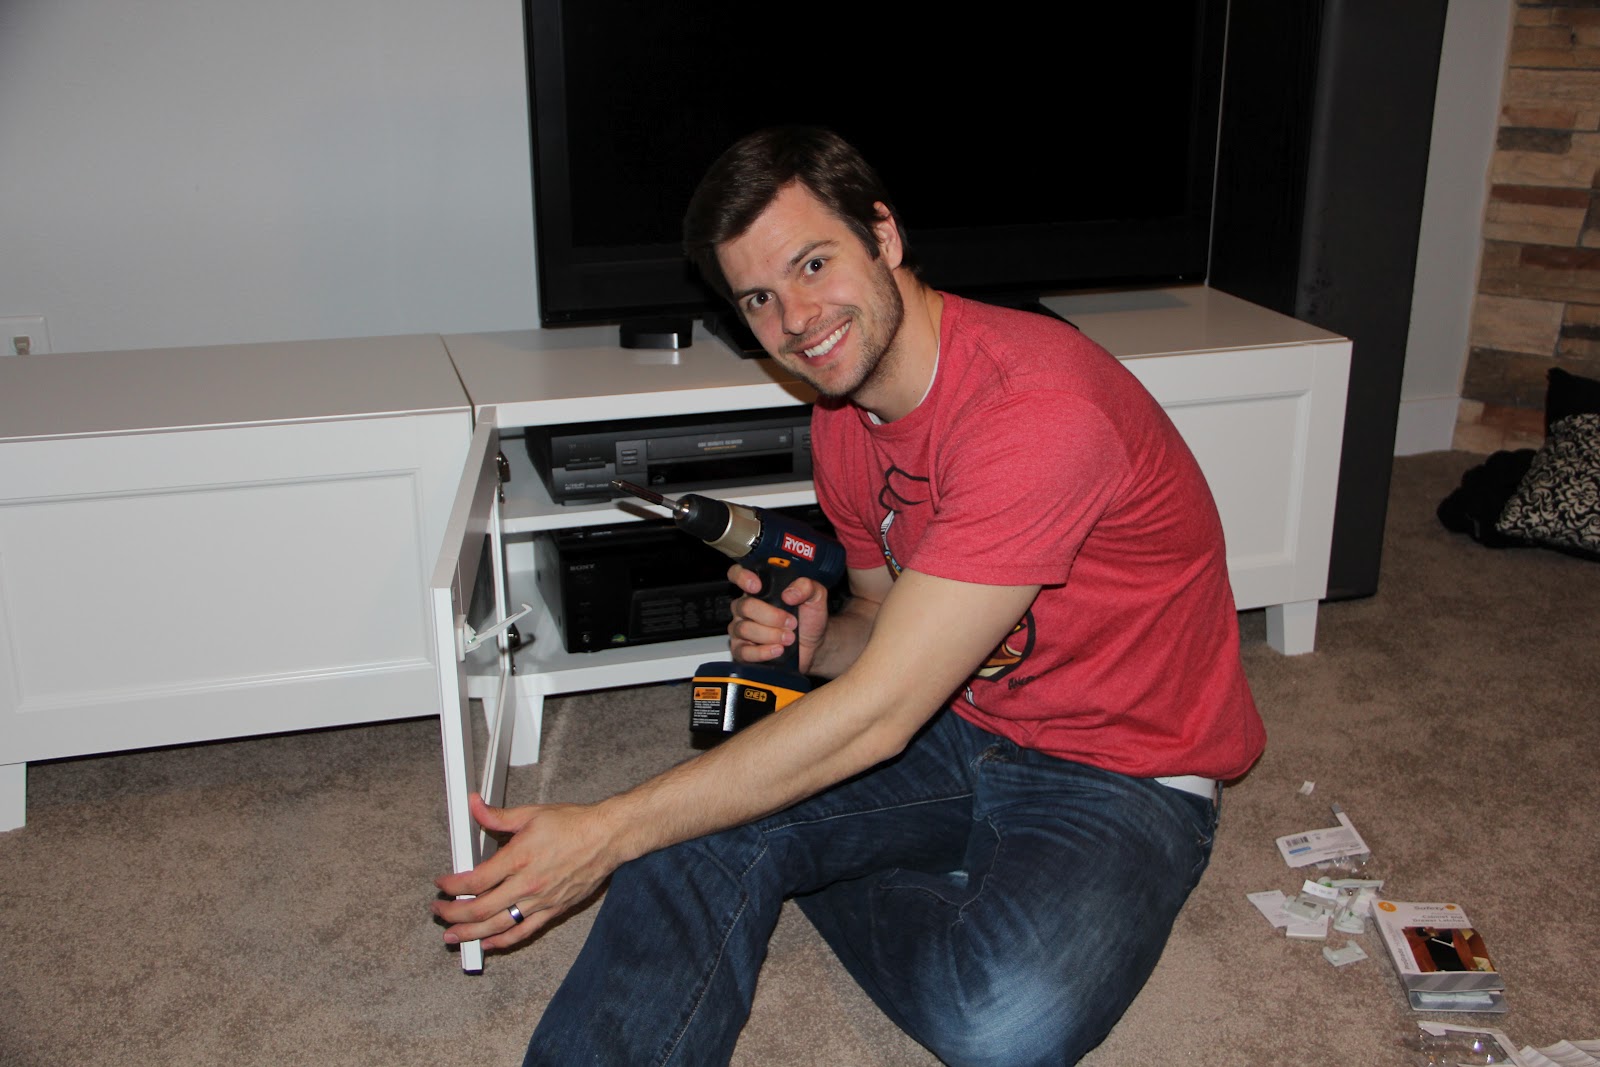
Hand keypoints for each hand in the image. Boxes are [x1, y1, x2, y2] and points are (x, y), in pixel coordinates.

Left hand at [431, 793, 617, 951]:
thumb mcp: (531, 813)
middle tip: (439, 912)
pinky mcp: (553, 910)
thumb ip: (498, 816)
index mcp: (519, 857)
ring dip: (471, 934)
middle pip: (480, 909)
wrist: (607, 837)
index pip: (475, 881)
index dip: (452, 886)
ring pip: (498, 925)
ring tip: (453, 937)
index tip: (442, 885)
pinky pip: (524, 932)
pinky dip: (503, 941)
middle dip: (453, 914)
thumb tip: (474, 806)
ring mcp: (541, 900)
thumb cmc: (574, 825)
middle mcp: (528, 883)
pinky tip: (488, 943)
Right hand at [726, 564, 828, 673]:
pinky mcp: (742, 650)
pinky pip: (743, 651)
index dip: (742, 577)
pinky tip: (778, 650)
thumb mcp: (815, 597)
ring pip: (745, 629)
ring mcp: (741, 629)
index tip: (757, 587)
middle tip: (791, 623)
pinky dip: (762, 652)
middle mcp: (745, 607)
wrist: (814, 646)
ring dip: (770, 635)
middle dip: (771, 616)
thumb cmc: (809, 619)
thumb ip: (806, 587)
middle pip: (745, 606)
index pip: (737, 574)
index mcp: (759, 590)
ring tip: (789, 638)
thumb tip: (788, 594)